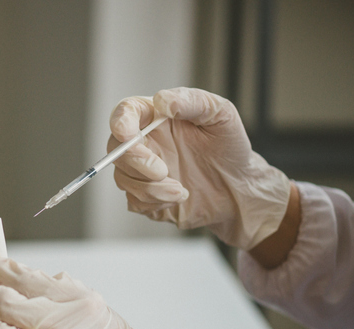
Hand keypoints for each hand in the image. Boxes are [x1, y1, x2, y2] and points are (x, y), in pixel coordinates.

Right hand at [110, 87, 290, 250]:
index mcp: (156, 118)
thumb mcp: (221, 116)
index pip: (126, 112)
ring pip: (123, 178)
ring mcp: (142, 171)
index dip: (120, 121)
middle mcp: (145, 142)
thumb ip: (193, 102)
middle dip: (135, 161)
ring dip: (150, 188)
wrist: (238, 188)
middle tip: (161, 170)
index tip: (126, 133)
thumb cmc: (230, 148)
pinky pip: (135, 201)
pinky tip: (178, 197)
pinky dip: (156, 202)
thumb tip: (162, 101)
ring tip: (181, 189)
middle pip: (116, 148)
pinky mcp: (145, 196)